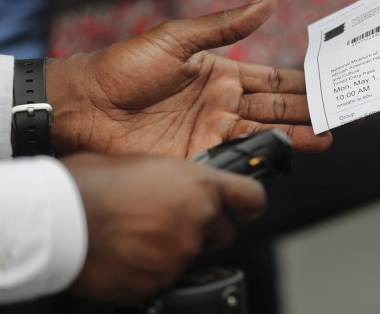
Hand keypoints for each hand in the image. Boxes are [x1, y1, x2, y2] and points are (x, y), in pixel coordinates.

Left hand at [47, 0, 331, 156]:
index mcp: (222, 73)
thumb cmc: (123, 66)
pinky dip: (264, 156)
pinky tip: (288, 156)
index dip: (304, 81)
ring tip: (327, 137)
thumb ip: (225, 26)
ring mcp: (212, 131)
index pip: (273, 78)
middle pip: (277, 107)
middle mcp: (224, 103)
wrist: (82, 105)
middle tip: (342, 112)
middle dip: (310, 110)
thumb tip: (268, 2)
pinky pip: (237, 156)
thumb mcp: (177, 38)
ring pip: (265, 133)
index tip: (332, 82)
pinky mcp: (198, 156)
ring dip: (297, 135)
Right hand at [64, 153, 264, 301]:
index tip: (241, 208)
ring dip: (171, 250)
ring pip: (190, 256)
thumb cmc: (93, 182)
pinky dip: (149, 270)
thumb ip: (177, 182)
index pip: (251, 198)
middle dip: (203, 229)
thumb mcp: (146, 165)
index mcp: (200, 185)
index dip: (246, 204)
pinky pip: (164, 278)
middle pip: (222, 233)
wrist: (58, 218)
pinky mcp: (158, 283)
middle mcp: (198, 220)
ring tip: (135, 236)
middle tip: (167, 222)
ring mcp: (180, 255)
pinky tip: (125, 255)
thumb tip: (182, 191)